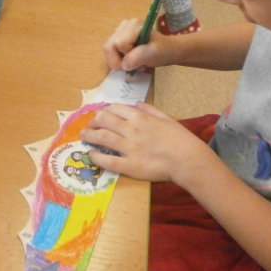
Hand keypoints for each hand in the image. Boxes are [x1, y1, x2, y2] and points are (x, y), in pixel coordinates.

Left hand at [80, 102, 215, 182]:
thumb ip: (150, 109)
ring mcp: (129, 148)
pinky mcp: (129, 166)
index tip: (100, 115)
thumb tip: (137, 103)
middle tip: (89, 125)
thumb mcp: (166, 118)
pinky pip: (108, 160)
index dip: (105, 111)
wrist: (188, 160)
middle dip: (94, 121)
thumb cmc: (180, 139)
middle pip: (105, 121)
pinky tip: (91, 154)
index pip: (115, 109)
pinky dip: (97, 156)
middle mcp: (132, 130)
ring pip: (103, 138)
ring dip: (89, 135)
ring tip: (82, 136)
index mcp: (141, 118)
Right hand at [102, 19, 175, 71]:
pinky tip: (131, 59)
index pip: (118, 44)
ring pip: (108, 50)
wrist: (167, 50)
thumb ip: (139, 57)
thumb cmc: (163, 51)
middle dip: (119, 60)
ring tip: (135, 62)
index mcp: (133, 25)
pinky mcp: (117, 38)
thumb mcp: (154, 54)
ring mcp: (119, 31)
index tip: (140, 58)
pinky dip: (119, 59)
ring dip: (120, 61)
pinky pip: (110, 52)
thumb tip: (124, 64)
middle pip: (109, 47)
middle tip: (135, 64)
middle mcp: (124, 25)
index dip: (126, 55)